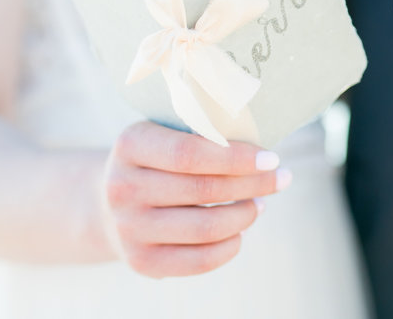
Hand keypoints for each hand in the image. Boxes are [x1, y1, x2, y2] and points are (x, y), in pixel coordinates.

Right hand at [101, 121, 290, 277]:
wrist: (110, 201)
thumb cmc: (160, 158)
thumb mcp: (169, 131)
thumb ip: (206, 132)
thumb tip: (264, 151)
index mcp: (131, 144)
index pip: (190, 153)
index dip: (237, 158)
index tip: (272, 158)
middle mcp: (122, 187)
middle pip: (204, 189)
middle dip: (253, 184)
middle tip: (281, 178)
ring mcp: (128, 228)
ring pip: (205, 227)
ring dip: (245, 215)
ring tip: (260, 203)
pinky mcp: (140, 261)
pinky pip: (199, 260)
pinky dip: (230, 246)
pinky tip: (241, 230)